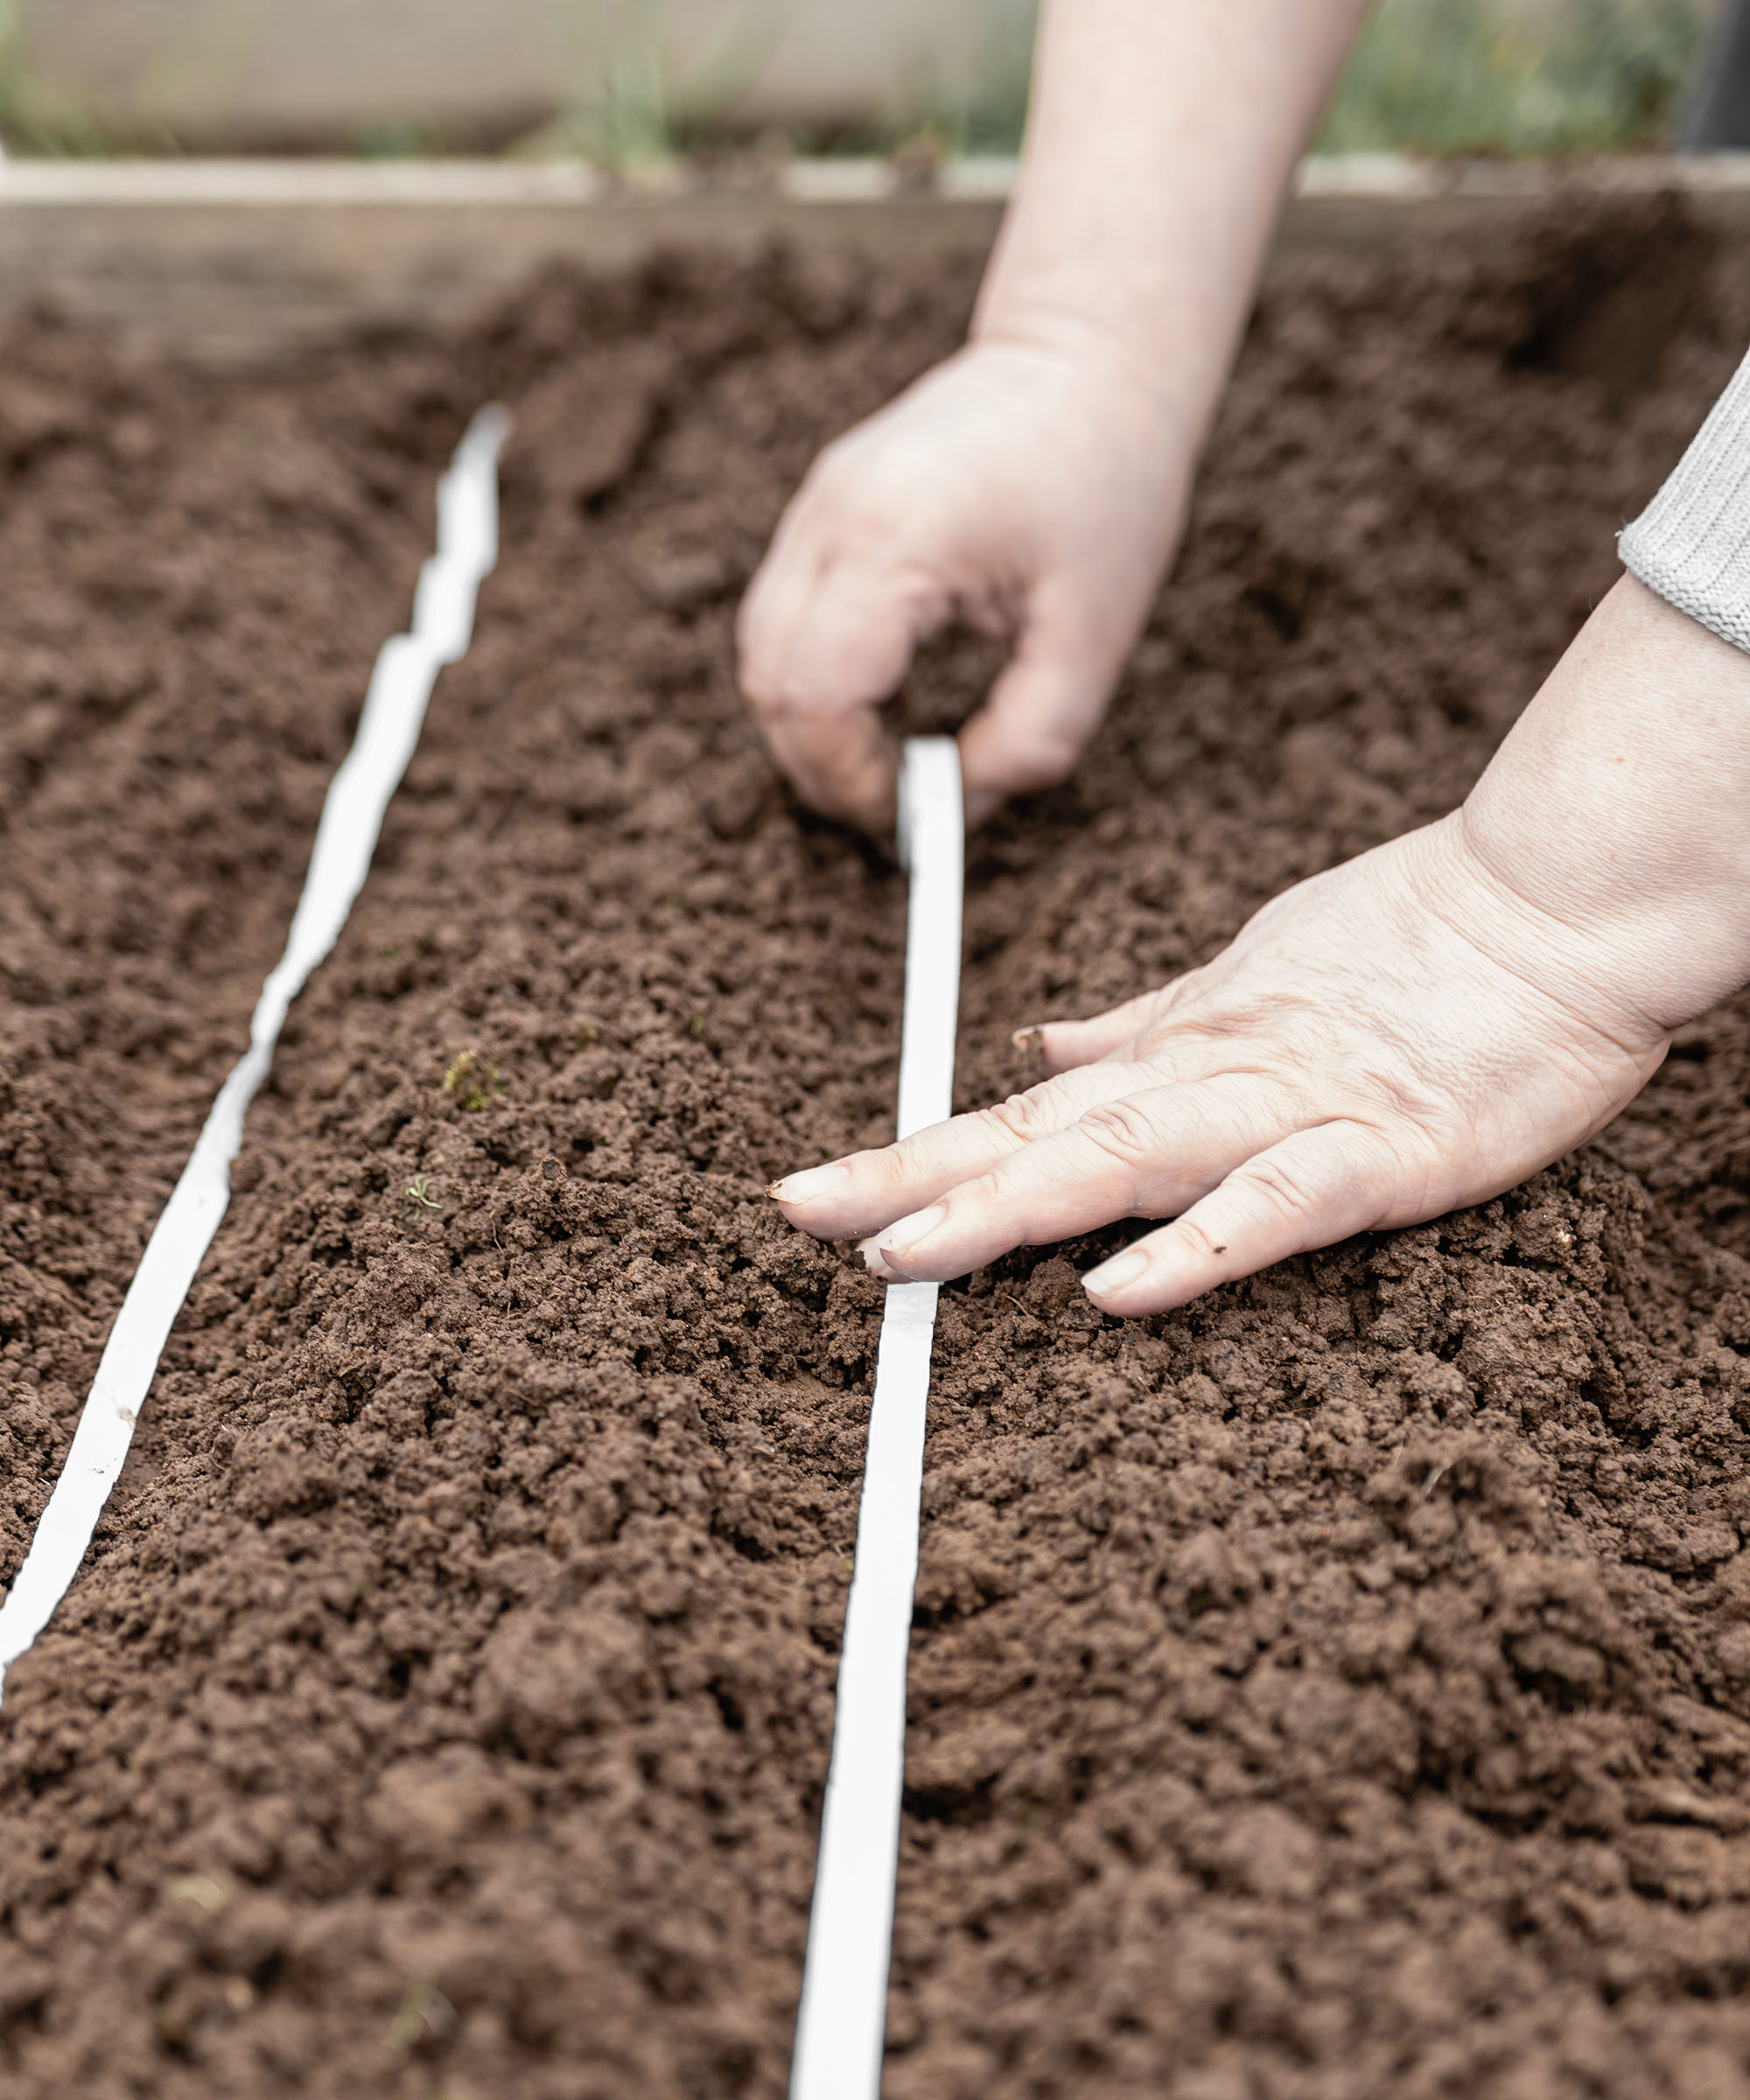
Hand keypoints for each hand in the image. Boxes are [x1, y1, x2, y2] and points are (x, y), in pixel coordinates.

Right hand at [736, 337, 1191, 831]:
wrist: (1087, 356)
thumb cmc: (1107, 484)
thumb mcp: (1094, 637)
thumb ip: (1030, 741)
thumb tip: (959, 808)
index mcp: (895, 542)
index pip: (816, 697)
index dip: (851, 780)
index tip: (911, 816)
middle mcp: (832, 518)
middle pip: (769, 684)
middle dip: (823, 766)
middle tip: (899, 804)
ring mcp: (816, 506)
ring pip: (762, 655)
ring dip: (813, 725)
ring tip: (894, 754)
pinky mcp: (821, 506)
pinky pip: (783, 618)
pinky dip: (817, 678)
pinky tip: (887, 698)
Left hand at [769, 580, 1749, 1313]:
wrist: (1554, 909)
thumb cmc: (1410, 945)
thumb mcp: (1248, 978)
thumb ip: (1146, 1026)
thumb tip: (1045, 1051)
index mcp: (1178, 1053)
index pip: (1021, 1116)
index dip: (914, 1152)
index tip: (814, 1190)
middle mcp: (1208, 1082)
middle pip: (1043, 1144)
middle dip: (918, 1182)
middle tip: (804, 1216)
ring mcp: (1292, 1114)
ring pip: (1127, 1165)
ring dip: (1008, 1209)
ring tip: (903, 1250)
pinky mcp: (1384, 1154)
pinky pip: (1275, 1207)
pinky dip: (1194, 1246)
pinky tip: (1113, 1290)